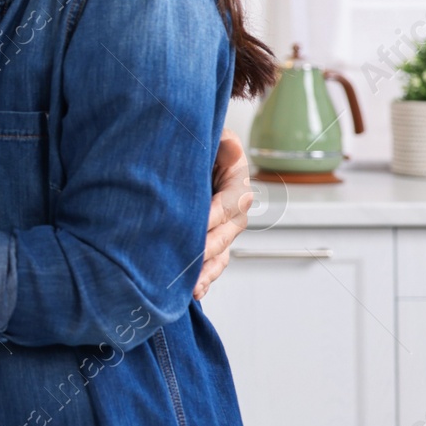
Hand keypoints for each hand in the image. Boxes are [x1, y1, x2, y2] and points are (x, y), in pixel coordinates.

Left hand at [195, 129, 252, 299]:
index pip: (228, 203)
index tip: (196, 226)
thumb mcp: (210, 132)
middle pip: (226, 233)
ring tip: (192, 287)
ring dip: (207, 271)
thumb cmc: (196, 139)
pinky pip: (214, 261)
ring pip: (221, 253)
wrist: (188, 150)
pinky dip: (205, 277)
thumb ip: (220, 140)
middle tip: (189, 264)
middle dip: (207, 250)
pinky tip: (194, 292)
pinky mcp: (211, 238)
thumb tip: (229, 146)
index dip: (212, 216)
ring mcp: (224, 226)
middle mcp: (235, 208)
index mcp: (237, 181)